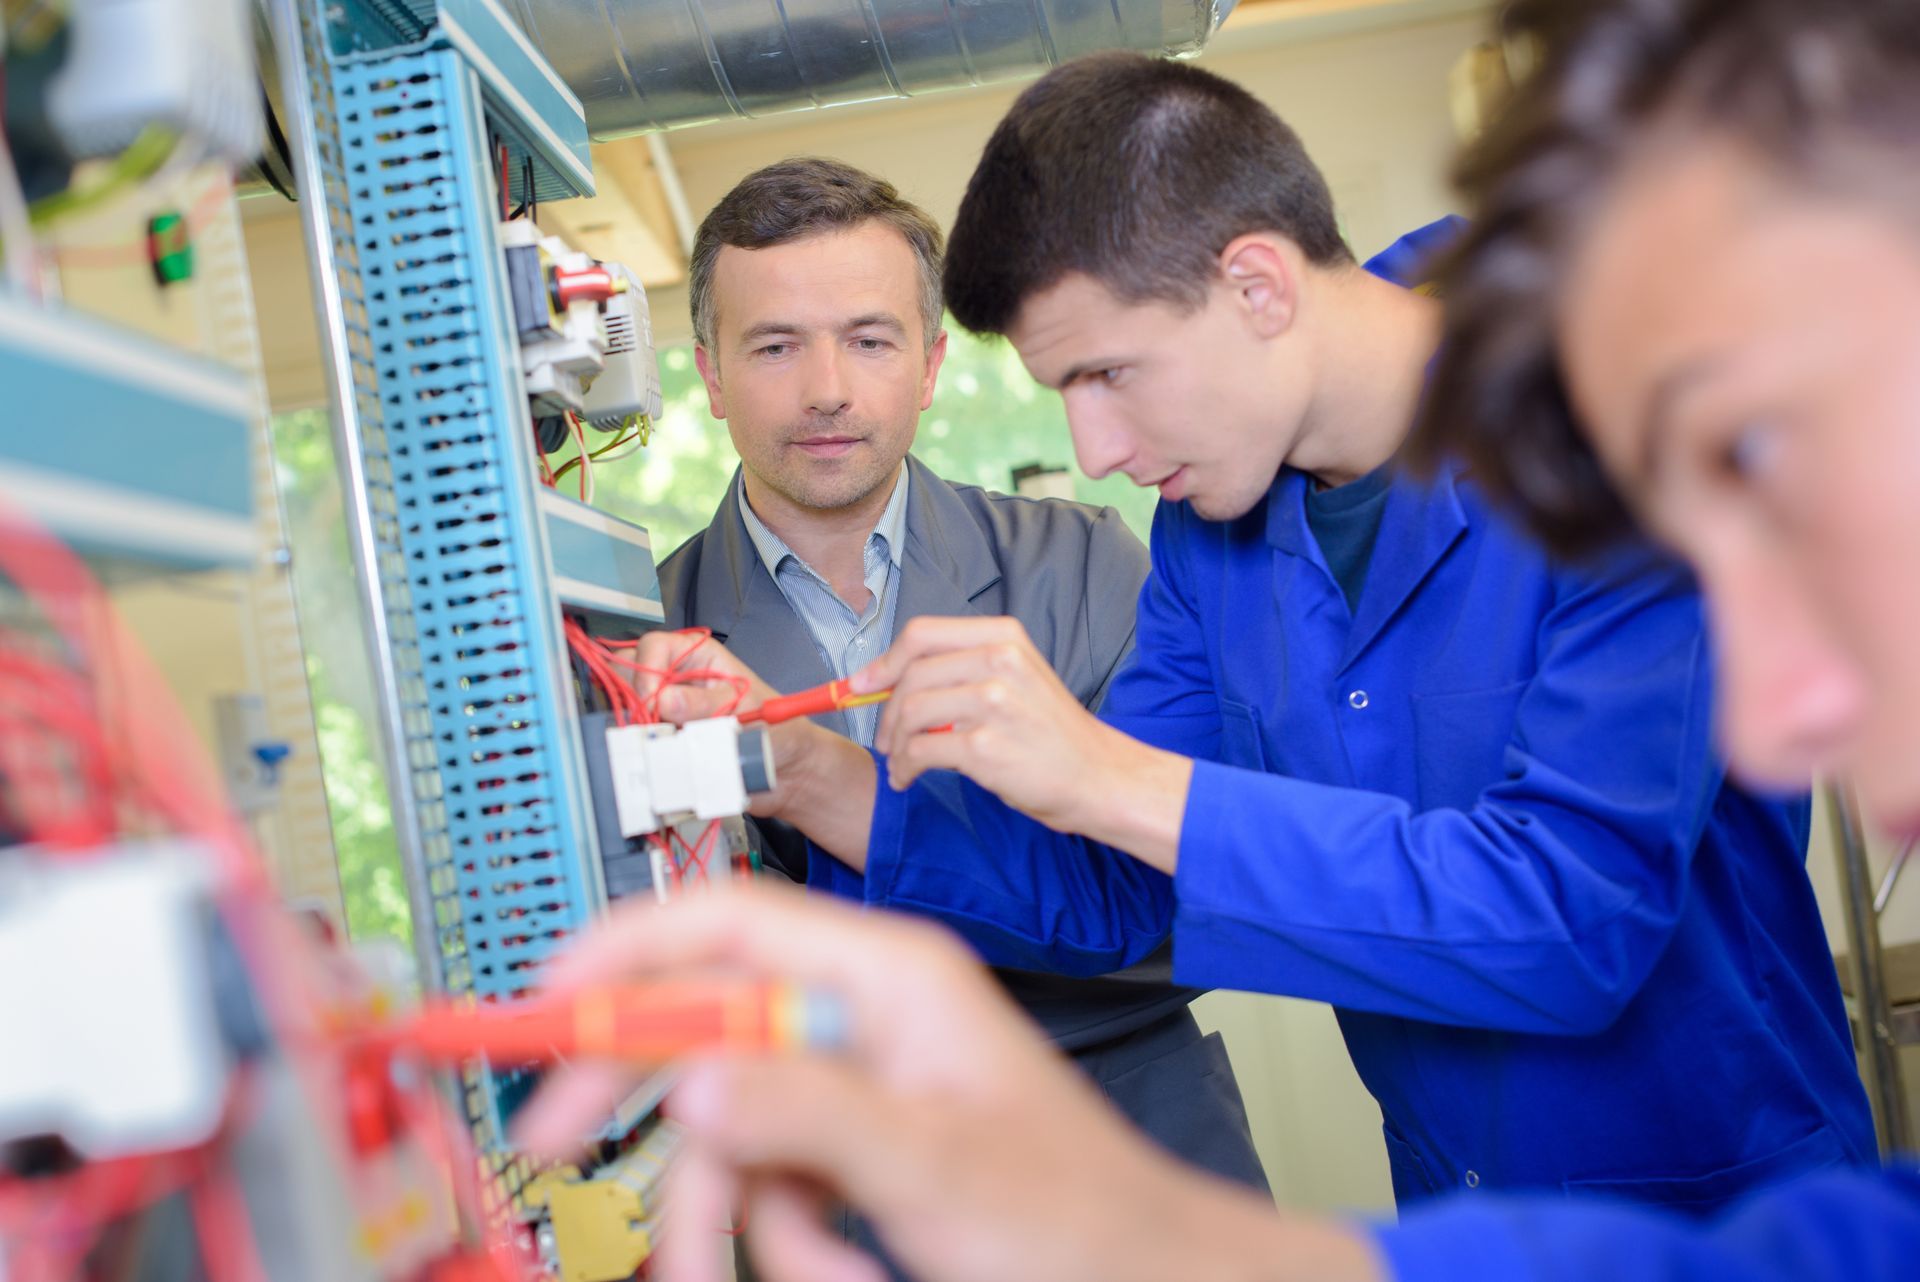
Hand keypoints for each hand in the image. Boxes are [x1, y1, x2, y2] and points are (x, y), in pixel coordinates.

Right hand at [514, 885, 1376, 1281]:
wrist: (1144, 1281)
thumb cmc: (1074, 1216)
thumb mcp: (931, 1167)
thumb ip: (807, 1115)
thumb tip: (691, 1080)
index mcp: (888, 975)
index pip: (728, 922)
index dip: (626, 945)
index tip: (546, 998)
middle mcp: (864, 1012)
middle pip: (706, 1020)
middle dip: (645, 1095)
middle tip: (554, 1141)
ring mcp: (859, 1079)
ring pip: (732, 1123)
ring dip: (736, 1214)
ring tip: (788, 1276)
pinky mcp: (858, 1141)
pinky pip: (772, 1178)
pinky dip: (785, 1237)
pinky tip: (841, 1273)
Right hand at [616, 631, 867, 835]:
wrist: (784, 770)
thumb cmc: (775, 729)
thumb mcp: (744, 710)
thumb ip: (704, 705)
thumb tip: (663, 700)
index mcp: (698, 656)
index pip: (654, 647)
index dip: (647, 671)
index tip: (653, 702)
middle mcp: (677, 678)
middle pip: (631, 672)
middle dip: (635, 699)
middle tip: (654, 726)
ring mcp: (667, 710)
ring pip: (629, 707)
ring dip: (640, 728)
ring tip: (668, 745)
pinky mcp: (665, 739)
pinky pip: (639, 740)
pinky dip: (645, 750)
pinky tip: (666, 759)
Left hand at [856, 617, 1192, 870]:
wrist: (1099, 776)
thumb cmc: (1052, 734)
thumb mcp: (1018, 678)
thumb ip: (963, 669)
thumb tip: (886, 678)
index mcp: (1004, 637)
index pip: (922, 634)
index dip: (884, 660)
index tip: (861, 684)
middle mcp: (999, 661)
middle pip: (910, 675)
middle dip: (886, 710)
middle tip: (886, 738)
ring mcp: (993, 702)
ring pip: (910, 713)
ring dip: (894, 743)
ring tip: (900, 763)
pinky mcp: (984, 746)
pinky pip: (919, 751)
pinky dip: (904, 767)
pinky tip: (908, 778)